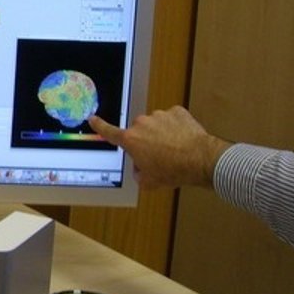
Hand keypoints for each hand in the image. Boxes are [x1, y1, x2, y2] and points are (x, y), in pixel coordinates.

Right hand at [89, 106, 230, 188]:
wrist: (200, 160)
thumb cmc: (174, 170)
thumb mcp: (150, 182)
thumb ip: (138, 174)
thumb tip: (140, 170)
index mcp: (131, 140)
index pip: (110, 132)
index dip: (99, 126)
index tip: (93, 119)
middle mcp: (142, 124)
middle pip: (139, 131)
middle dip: (145, 141)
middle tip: (159, 155)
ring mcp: (159, 116)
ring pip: (156, 124)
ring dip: (162, 133)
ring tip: (175, 148)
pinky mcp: (176, 112)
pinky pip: (172, 118)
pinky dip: (176, 126)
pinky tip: (183, 138)